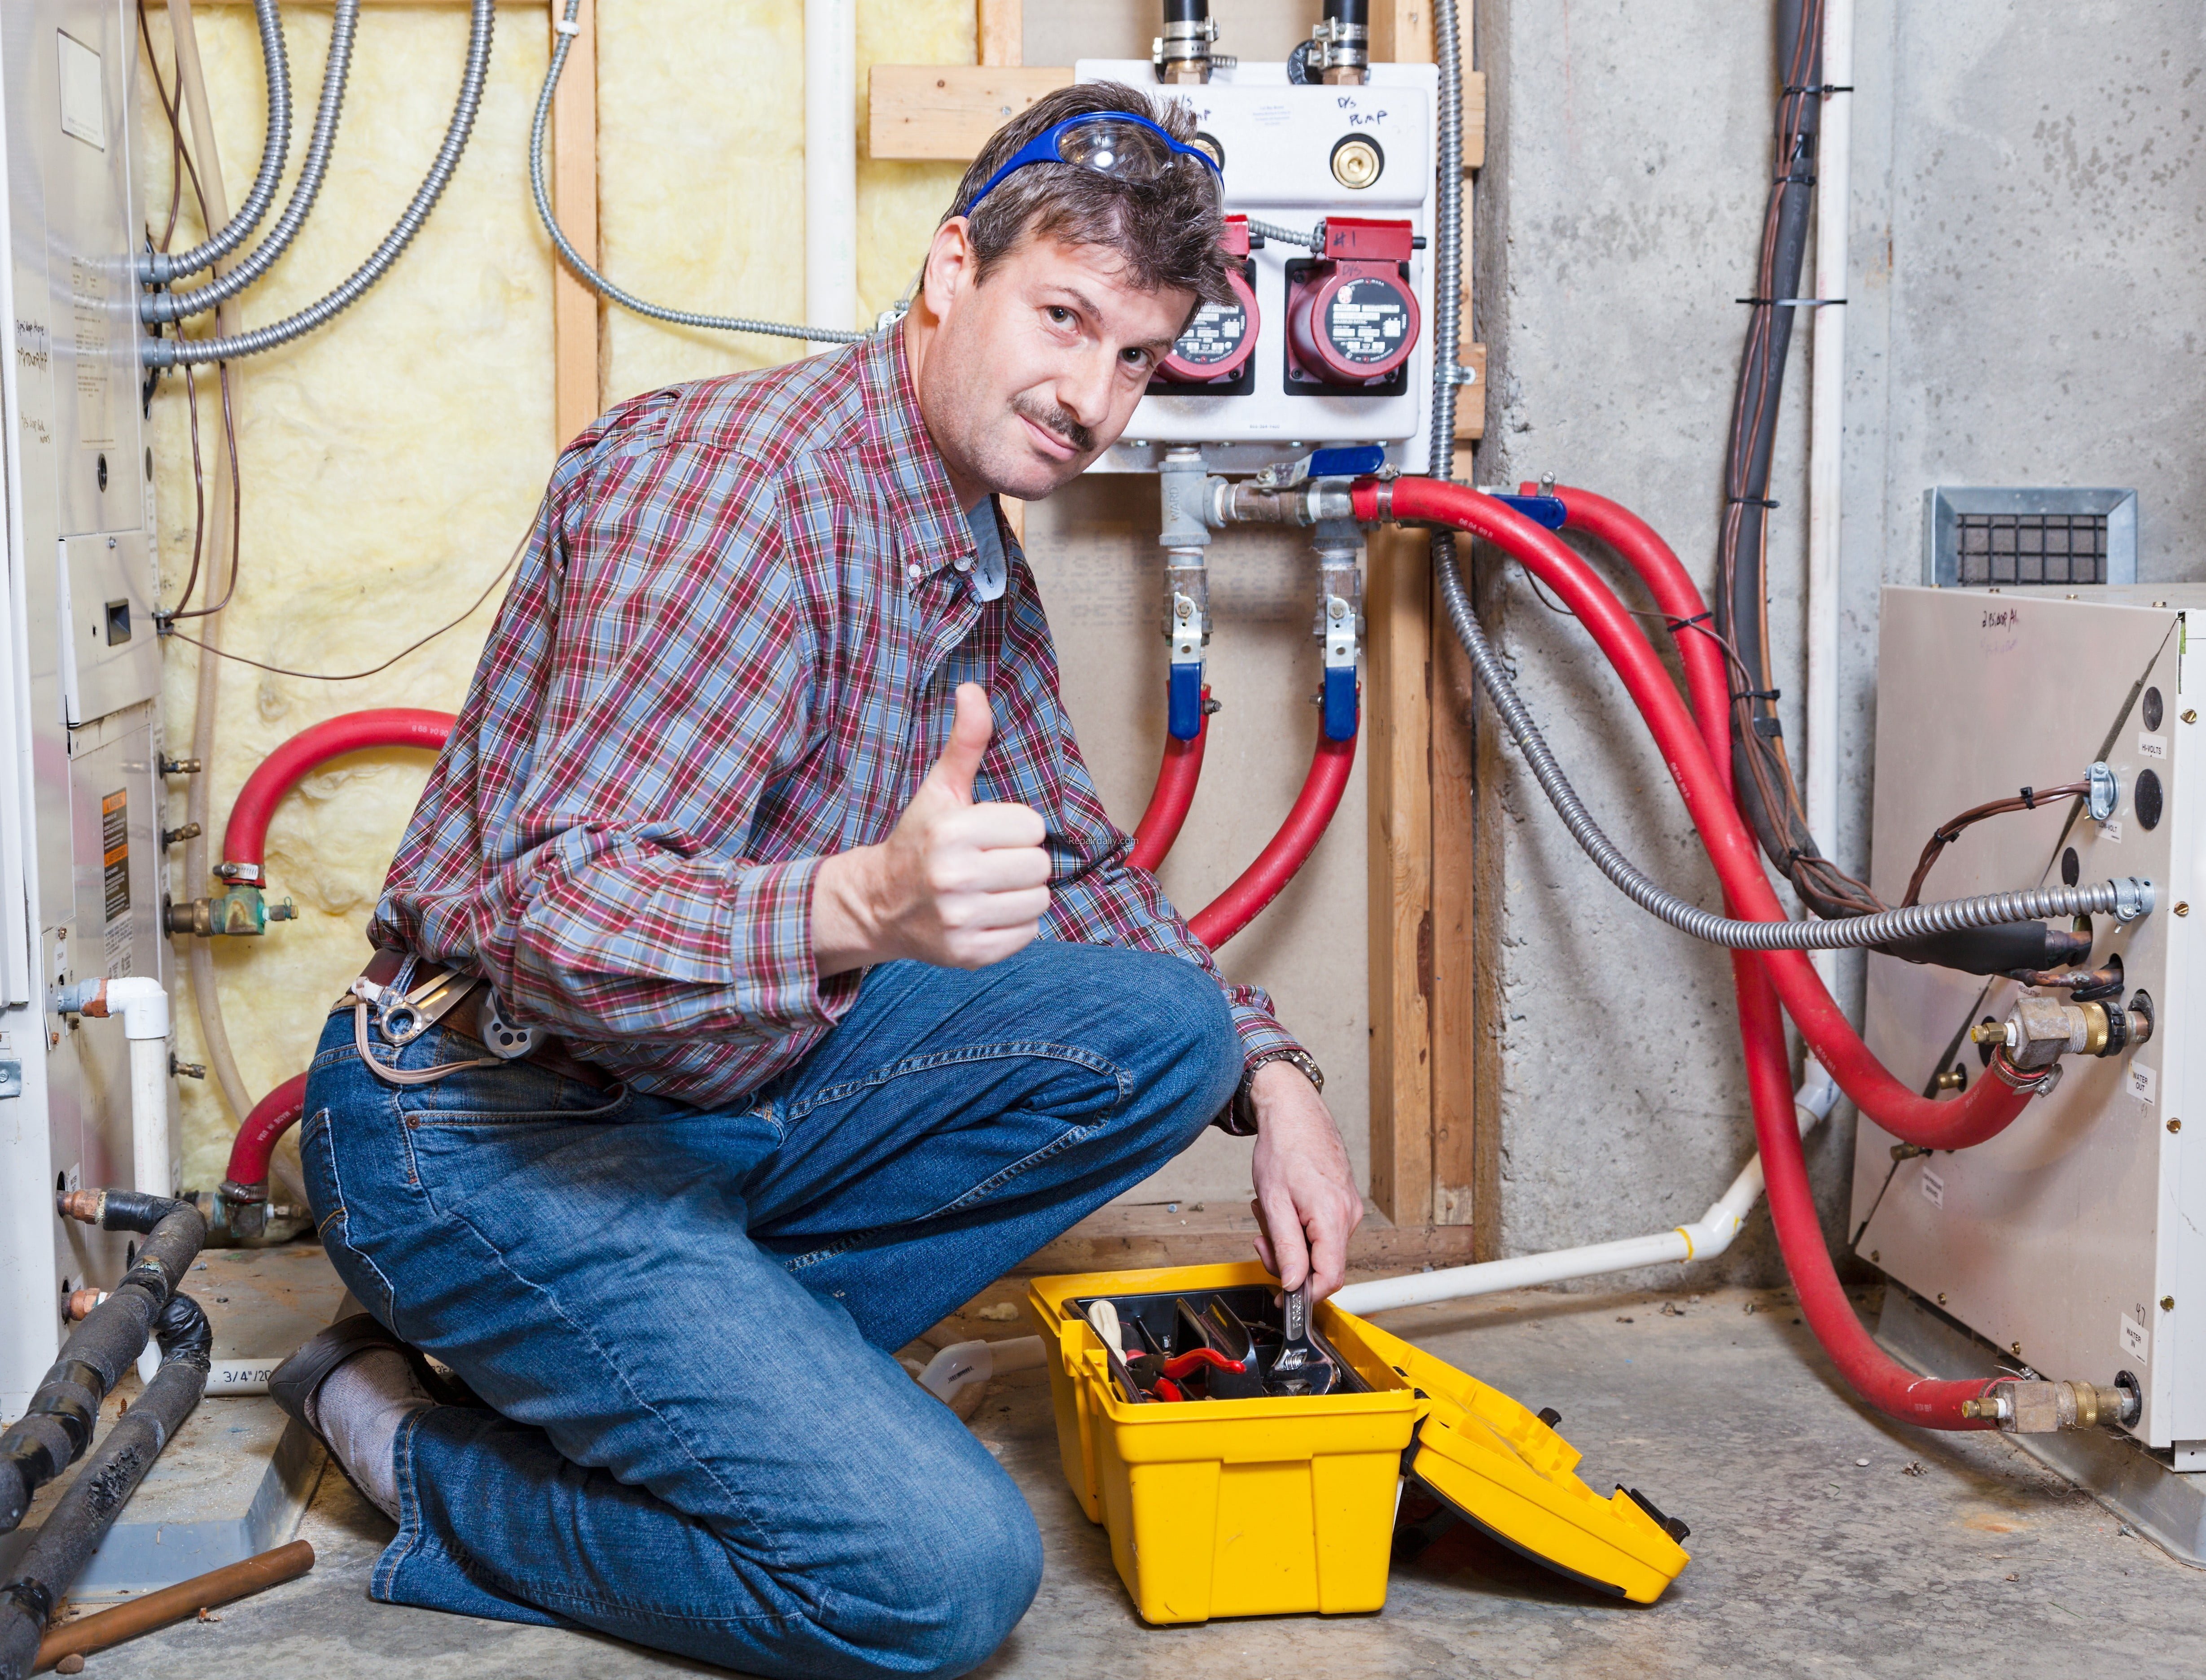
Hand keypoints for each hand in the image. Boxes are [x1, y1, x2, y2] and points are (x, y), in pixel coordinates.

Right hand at [812, 683, 1051, 974]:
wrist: (878, 905)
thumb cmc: (919, 841)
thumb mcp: (940, 789)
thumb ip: (965, 742)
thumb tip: (972, 689)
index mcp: (951, 833)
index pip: (1032, 827)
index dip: (1014, 828)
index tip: (988, 834)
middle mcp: (953, 878)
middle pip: (1039, 865)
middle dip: (1020, 861)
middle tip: (989, 863)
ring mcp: (960, 920)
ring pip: (1038, 900)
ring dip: (1021, 893)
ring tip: (989, 888)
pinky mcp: (968, 954)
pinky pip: (1027, 934)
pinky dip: (1014, 925)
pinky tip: (986, 913)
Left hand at [1245, 1061, 1363, 1300]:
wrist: (1295, 1111)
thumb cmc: (1283, 1148)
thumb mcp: (1273, 1202)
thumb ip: (1286, 1248)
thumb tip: (1294, 1286)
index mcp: (1333, 1217)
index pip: (1330, 1278)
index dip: (1305, 1295)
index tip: (1283, 1297)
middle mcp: (1349, 1215)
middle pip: (1322, 1265)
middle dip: (1288, 1259)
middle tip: (1263, 1238)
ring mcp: (1349, 1208)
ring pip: (1320, 1247)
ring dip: (1291, 1239)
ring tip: (1271, 1210)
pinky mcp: (1344, 1202)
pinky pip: (1323, 1230)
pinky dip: (1299, 1225)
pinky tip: (1286, 1204)